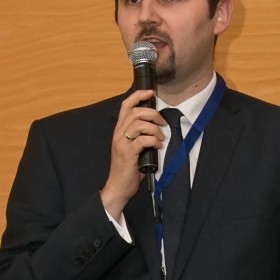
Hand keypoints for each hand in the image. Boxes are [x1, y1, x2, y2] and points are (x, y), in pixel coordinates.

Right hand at [101, 88, 165, 220]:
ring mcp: (122, 143)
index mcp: (119, 130)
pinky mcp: (128, 153)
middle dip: (153, 113)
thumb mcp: (132, 148)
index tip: (151, 92)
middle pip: (136, 112)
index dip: (138, 95)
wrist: (118, 187)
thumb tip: (157, 128)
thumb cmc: (127, 169)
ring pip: (140, 124)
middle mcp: (118, 133)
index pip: (126, 105)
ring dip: (154, 129)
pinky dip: (154, 141)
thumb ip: (140, 136)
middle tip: (162, 123)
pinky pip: (143, 140)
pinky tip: (158, 146)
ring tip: (160, 138)